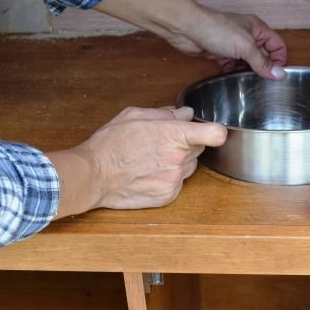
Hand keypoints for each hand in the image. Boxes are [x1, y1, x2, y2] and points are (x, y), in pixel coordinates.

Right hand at [47, 107, 226, 216]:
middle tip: (163, 143)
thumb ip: (165, 113)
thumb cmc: (111, 143)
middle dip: (187, 144)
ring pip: (189, 167)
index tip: (210, 131)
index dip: (215, 132)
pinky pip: (178, 183)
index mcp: (174, 135)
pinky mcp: (168, 196)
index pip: (215, 134)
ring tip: (152, 159)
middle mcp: (179, 159)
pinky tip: (148, 174)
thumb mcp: (135, 115)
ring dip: (178, 161)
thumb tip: (185, 114)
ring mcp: (174, 180)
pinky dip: (168, 178)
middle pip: (199, 149)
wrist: (94, 176)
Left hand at [165, 9, 287, 79]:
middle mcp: (247, 36)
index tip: (277, 75)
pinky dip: (234, 73)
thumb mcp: (246, 46)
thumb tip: (279, 74)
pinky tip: (235, 82)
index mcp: (257, 29)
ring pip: (247, 63)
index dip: (280, 59)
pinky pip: (233, 67)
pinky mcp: (221, 54)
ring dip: (248, 73)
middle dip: (264, 68)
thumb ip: (262, 62)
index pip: (277, 45)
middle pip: (263, 55)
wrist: (188, 30)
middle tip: (264, 84)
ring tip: (250, 85)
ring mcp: (234, 46)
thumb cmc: (217, 29)